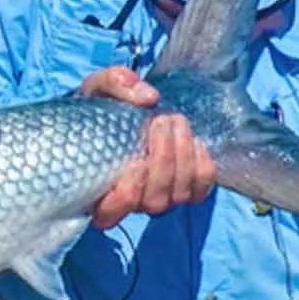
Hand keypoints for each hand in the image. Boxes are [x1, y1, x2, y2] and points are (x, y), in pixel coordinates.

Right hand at [78, 66, 215, 228]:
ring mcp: (160, 198)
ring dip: (182, 156)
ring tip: (176, 120)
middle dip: (163, 161)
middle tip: (162, 120)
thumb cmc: (100, 109)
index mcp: (96, 190)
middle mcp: (129, 203)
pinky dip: (202, 167)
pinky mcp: (184, 190)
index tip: (134, 162)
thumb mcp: (96, 89)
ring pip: (179, 195)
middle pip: (154, 202)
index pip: (108, 216)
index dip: (126, 196)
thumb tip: (149, 98)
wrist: (122, 116)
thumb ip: (114, 83)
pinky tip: (193, 141)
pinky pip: (201, 190)